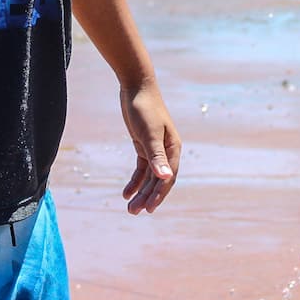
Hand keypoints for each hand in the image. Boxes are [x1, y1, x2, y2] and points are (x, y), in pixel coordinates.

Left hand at [118, 81, 179, 213]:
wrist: (136, 86)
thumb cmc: (144, 108)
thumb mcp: (149, 133)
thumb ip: (156, 156)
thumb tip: (165, 178)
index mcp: (173, 148)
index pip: (168, 177)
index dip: (159, 194)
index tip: (149, 209)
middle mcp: (167, 150)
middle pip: (159, 180)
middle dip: (148, 197)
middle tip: (135, 213)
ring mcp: (155, 148)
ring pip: (150, 176)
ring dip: (141, 192)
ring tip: (130, 208)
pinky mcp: (144, 145)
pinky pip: (141, 168)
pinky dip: (135, 181)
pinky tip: (126, 193)